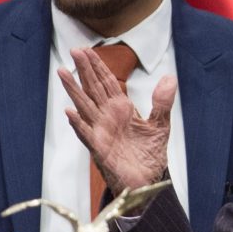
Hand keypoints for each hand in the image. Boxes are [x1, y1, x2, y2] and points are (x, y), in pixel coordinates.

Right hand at [59, 47, 174, 192]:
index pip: (107, 83)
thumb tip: (170, 78)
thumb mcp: (160, 125)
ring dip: (73, 91)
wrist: (148, 181)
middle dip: (84, 70)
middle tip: (74, 50)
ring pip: (84, 107)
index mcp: (121, 109)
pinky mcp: (99, 149)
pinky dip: (78, 124)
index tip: (87, 50)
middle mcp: (108, 117)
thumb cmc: (149, 155)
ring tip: (63, 73)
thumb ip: (162, 103)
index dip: (97, 66)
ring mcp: (101, 132)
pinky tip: (70, 112)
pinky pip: (86, 135)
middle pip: (93, 89)